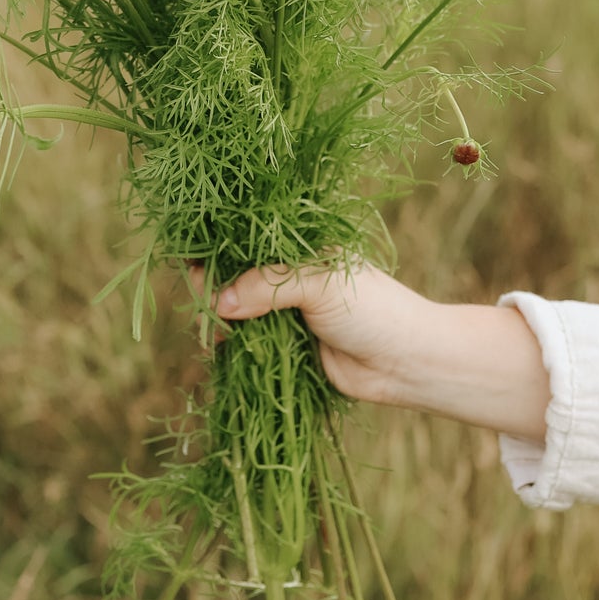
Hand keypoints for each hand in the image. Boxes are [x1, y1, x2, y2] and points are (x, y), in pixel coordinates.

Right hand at [214, 262, 551, 442]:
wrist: (406, 362)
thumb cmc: (372, 309)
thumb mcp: (317, 285)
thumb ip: (266, 287)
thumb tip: (218, 304)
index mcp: (300, 246)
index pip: (247, 237)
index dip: (218, 245)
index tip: (192, 257)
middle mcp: (290, 275)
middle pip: (236, 275)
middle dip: (213, 285)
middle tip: (201, 300)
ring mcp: (288, 310)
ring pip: (238, 310)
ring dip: (220, 318)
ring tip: (213, 329)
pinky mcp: (287, 345)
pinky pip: (249, 340)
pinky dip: (233, 343)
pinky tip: (223, 346)